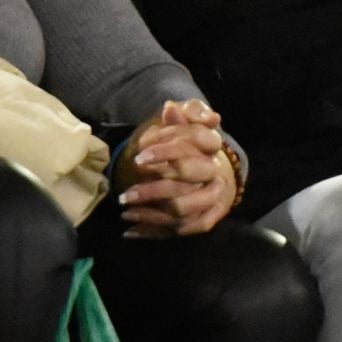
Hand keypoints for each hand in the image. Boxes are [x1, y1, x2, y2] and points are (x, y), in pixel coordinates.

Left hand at [117, 99, 236, 236]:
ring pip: (179, 214)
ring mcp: (212, 202)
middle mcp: (215, 178)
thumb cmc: (195, 145)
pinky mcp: (205, 220)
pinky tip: (130, 232)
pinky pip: (179, 231)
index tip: (139, 157)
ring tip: (124, 213)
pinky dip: (153, 233)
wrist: (217, 173)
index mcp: (211, 151)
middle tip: (125, 195)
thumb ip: (183, 116)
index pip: (186, 157)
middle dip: (151, 192)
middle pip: (182, 190)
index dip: (164, 154)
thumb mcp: (190, 125)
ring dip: (149, 216)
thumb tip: (170, 108)